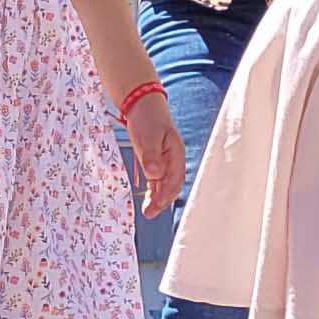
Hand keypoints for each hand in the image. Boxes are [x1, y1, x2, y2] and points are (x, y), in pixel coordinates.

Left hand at [120, 83, 184, 216]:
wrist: (143, 105)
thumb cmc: (148, 118)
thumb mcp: (148, 136)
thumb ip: (151, 156)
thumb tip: (155, 174)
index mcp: (176, 152)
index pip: (175, 177)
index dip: (166, 193)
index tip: (155, 205)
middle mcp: (173, 159)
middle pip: (172, 184)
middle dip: (163, 200)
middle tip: (150, 213)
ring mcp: (165, 160)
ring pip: (165, 184)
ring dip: (158, 198)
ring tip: (149, 212)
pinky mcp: (156, 161)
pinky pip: (158, 180)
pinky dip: (154, 191)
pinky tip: (148, 200)